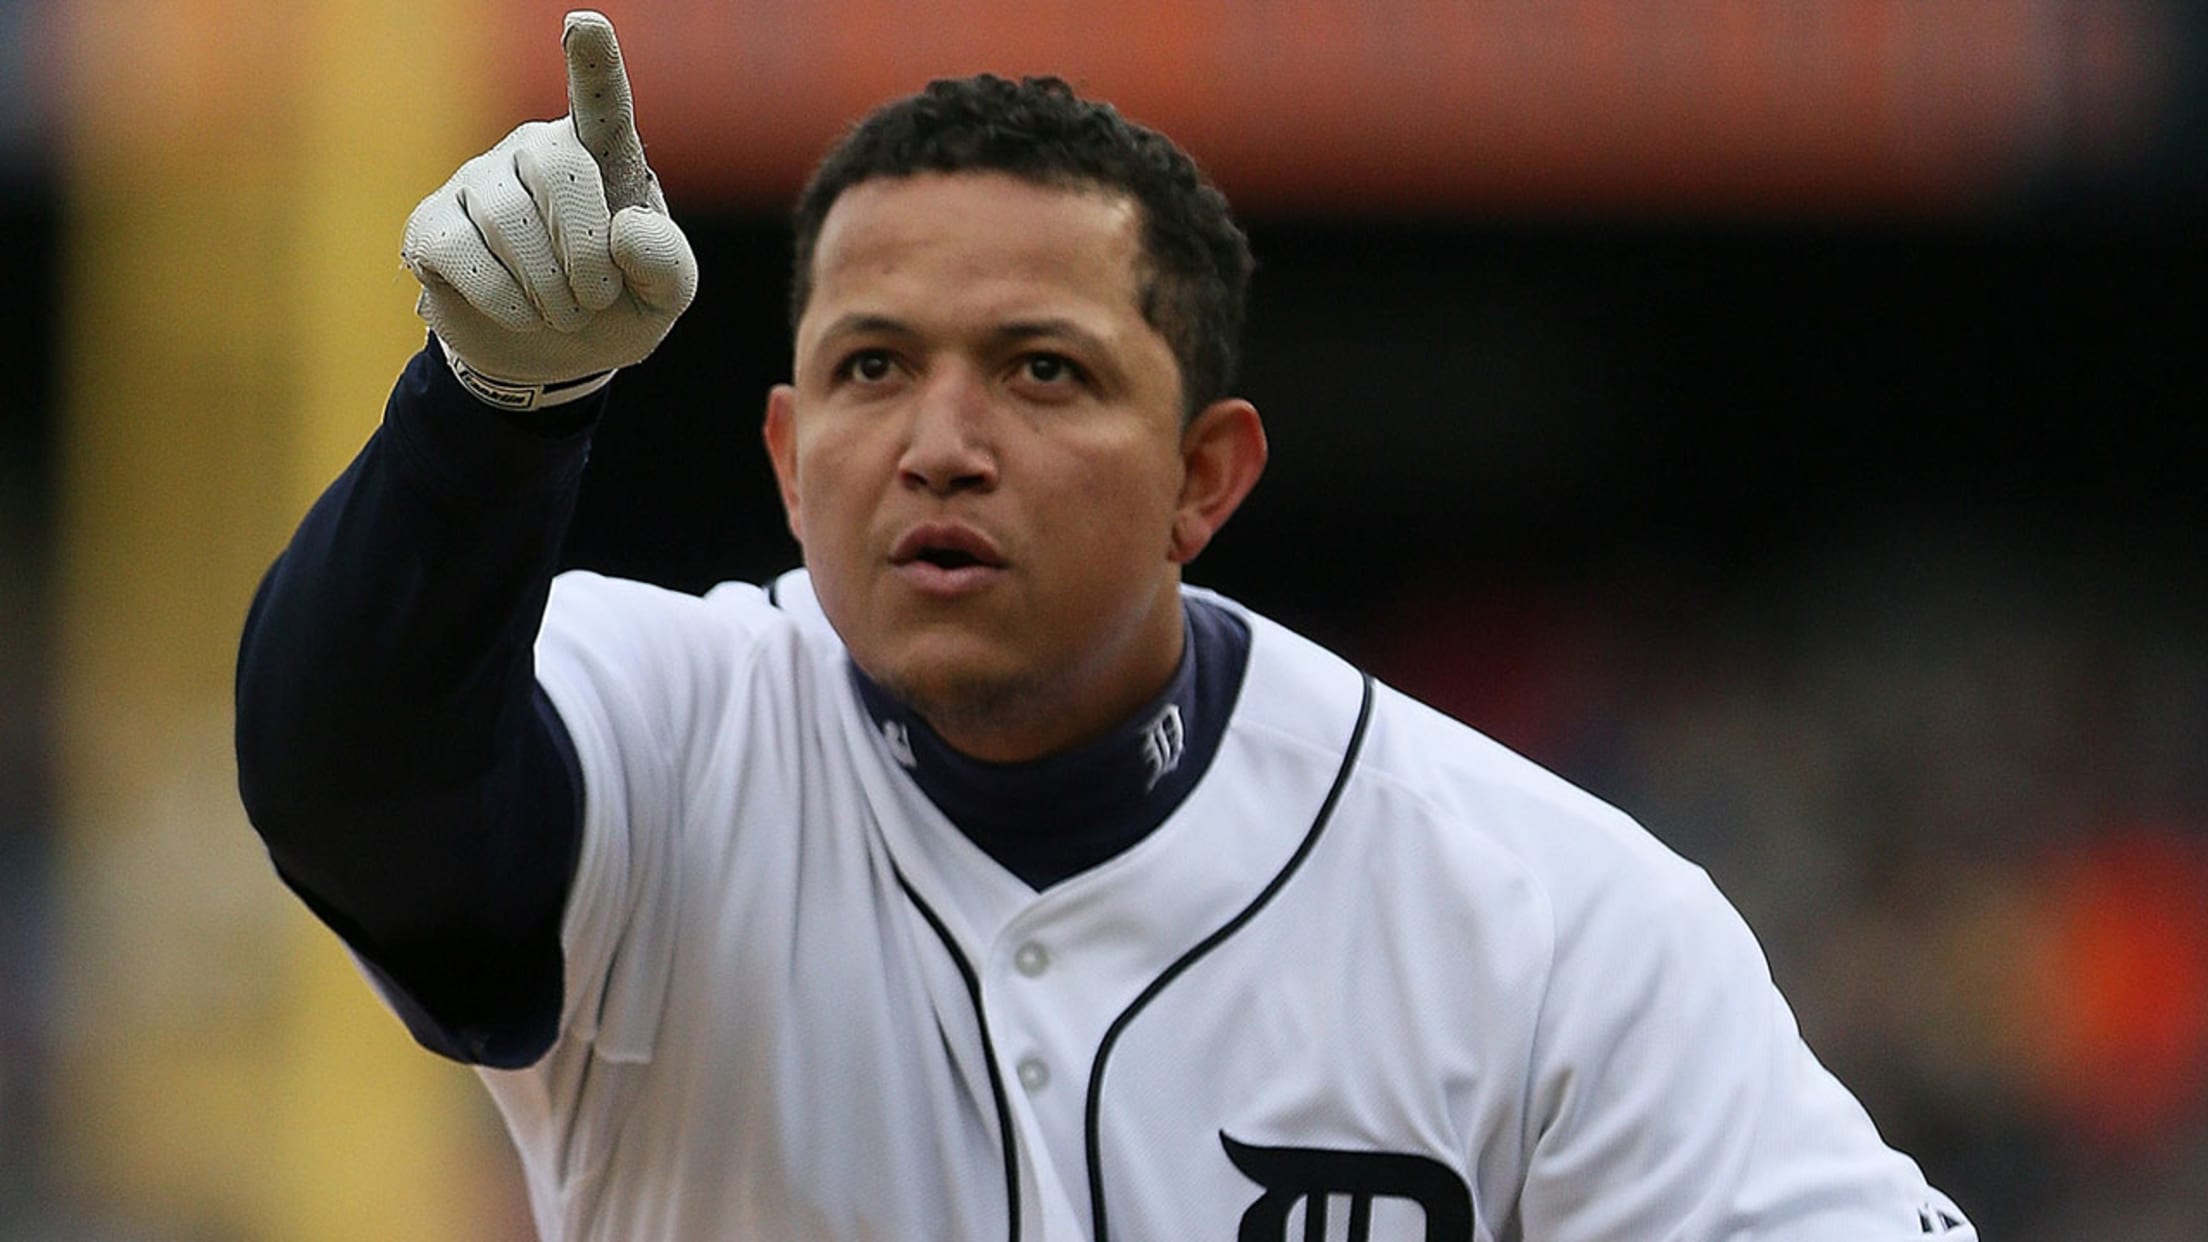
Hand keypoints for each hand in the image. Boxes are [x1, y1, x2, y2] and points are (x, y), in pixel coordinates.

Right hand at [401, 11, 697, 408]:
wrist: (550, 356)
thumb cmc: (614, 305)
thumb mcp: (662, 294)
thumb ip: (665, 261)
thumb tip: (625, 230)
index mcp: (598, 155)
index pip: (598, 100)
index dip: (594, 64)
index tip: (586, 25)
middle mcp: (533, 151)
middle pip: (559, 168)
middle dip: (586, 250)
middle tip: (594, 300)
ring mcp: (476, 183)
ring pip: (507, 219)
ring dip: (548, 289)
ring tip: (561, 313)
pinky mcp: (432, 225)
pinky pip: (462, 252)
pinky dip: (504, 300)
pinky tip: (521, 313)